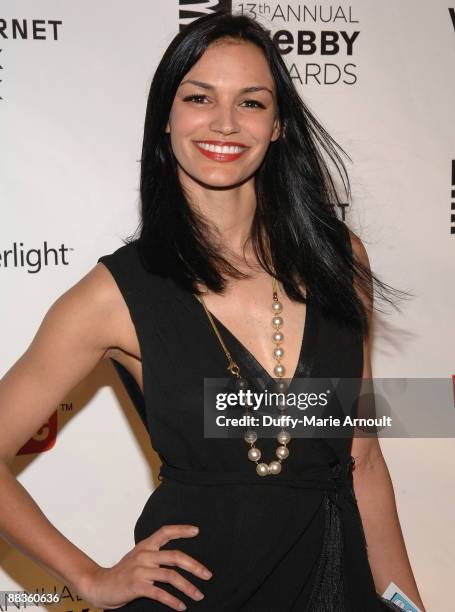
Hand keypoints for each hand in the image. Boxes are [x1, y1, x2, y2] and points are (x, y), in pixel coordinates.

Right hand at [80, 524, 212, 610]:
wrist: (99, 585)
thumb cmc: (122, 573)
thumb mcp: (138, 557)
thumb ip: (154, 555)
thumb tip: (178, 559)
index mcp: (145, 546)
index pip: (165, 531)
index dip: (181, 529)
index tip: (197, 531)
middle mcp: (144, 555)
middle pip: (175, 556)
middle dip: (195, 566)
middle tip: (207, 575)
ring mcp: (140, 570)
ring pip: (171, 576)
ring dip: (188, 587)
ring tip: (198, 595)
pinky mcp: (136, 586)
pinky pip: (160, 593)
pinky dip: (173, 600)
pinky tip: (181, 606)